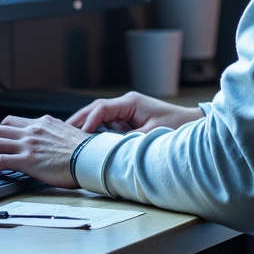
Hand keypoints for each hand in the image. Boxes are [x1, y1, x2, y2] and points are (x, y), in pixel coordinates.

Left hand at [0, 115, 89, 187]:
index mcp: (43, 122)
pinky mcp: (27, 159)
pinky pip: (0, 160)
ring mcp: (29, 143)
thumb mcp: (67, 135)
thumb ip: (53, 136)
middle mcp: (33, 129)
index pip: (13, 121)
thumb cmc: (85, 152)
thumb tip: (49, 145)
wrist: (92, 159)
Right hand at [66, 91, 203, 134]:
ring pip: (98, 116)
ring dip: (84, 126)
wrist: (192, 124)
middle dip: (78, 120)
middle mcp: (126, 104)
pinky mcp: (127, 120)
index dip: (89, 120)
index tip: (79, 134)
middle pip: (95, 109)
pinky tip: (84, 141)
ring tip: (66, 137)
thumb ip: (130, 141)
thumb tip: (111, 151)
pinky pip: (106, 124)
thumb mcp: (152, 135)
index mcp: (130, 102)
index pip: (102, 108)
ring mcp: (126, 111)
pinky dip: (94, 131)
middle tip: (61, 132)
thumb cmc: (176, 126)